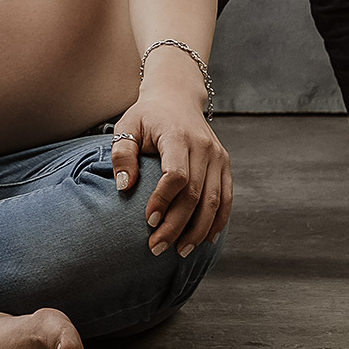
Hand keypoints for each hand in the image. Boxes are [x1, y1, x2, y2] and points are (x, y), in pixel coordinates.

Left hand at [109, 85, 231, 259]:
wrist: (177, 97)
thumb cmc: (147, 115)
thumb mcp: (127, 126)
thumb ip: (122, 154)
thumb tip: (124, 187)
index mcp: (178, 136)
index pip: (176, 175)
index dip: (163, 201)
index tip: (147, 221)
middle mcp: (203, 147)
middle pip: (195, 194)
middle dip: (176, 225)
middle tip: (157, 247)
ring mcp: (218, 156)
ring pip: (214, 201)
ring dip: (198, 230)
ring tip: (180, 251)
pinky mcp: (225, 164)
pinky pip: (227, 198)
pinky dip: (218, 221)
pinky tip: (205, 239)